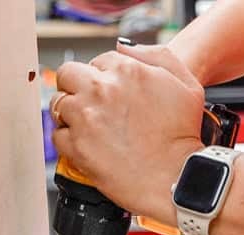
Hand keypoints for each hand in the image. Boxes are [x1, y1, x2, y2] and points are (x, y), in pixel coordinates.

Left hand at [53, 43, 205, 221]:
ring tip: (89, 127)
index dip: (103, 77)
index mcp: (126, 71)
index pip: (98, 61)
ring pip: (58, 104)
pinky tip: (86, 145)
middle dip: (76, 86)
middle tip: (89, 104)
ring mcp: (85, 118)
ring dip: (70, 113)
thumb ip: (157, 56)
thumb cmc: (183, 136)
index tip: (110, 92)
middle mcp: (101, 90)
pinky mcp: (76, 146)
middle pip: (68, 74)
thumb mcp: (186, 85)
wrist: (176, 178)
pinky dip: (68, 140)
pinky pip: (57, 135)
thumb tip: (124, 48)